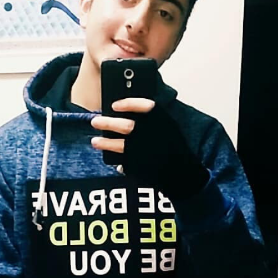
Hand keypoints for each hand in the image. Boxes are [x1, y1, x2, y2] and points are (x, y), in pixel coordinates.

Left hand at [91, 99, 208, 199]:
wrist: (182, 173)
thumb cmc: (175, 149)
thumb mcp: (169, 129)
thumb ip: (153, 120)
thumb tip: (128, 111)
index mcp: (162, 123)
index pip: (143, 106)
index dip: (127, 103)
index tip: (115, 105)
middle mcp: (152, 136)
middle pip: (125, 125)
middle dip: (108, 123)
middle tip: (96, 121)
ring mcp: (145, 152)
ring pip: (119, 145)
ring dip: (105, 142)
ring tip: (95, 141)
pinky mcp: (140, 166)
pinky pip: (122, 160)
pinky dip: (112, 157)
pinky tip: (105, 153)